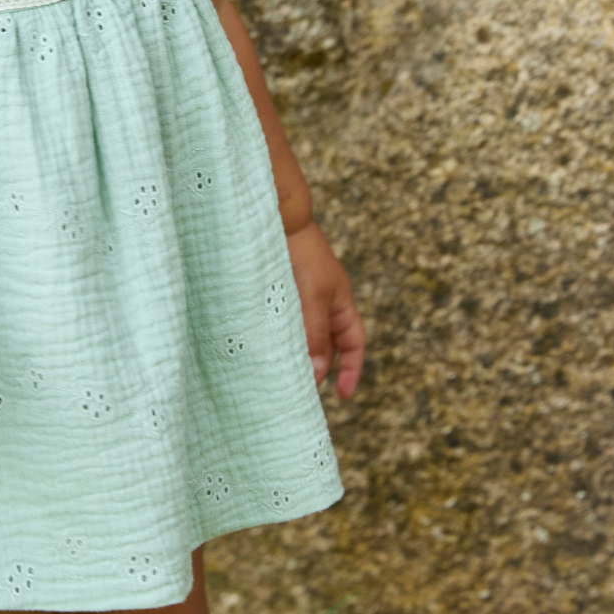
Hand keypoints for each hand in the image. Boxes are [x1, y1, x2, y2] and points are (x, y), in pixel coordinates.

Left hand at [285, 221, 364, 399]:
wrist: (277, 217)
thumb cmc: (301, 253)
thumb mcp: (313, 298)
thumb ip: (316, 335)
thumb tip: (319, 374)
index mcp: (340, 302)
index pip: (353, 343)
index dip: (351, 369)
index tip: (344, 396)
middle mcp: (321, 301)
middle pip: (325, 343)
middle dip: (317, 368)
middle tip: (300, 392)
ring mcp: (298, 295)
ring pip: (299, 334)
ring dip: (292, 354)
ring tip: (277, 377)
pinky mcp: (276, 290)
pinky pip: (279, 321)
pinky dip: (274, 337)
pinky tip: (260, 349)